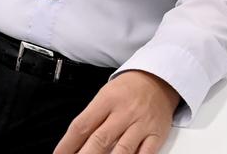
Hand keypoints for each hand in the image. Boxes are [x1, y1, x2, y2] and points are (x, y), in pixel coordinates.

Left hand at [54, 70, 178, 153]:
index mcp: (107, 100)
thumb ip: (92, 119)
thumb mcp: (105, 95)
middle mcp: (124, 112)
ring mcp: (141, 124)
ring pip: (122, 151)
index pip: (82, 125)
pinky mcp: (156, 135)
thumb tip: (75, 145)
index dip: (67, 145)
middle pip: (100, 140)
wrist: (159, 79)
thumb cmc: (127, 90)